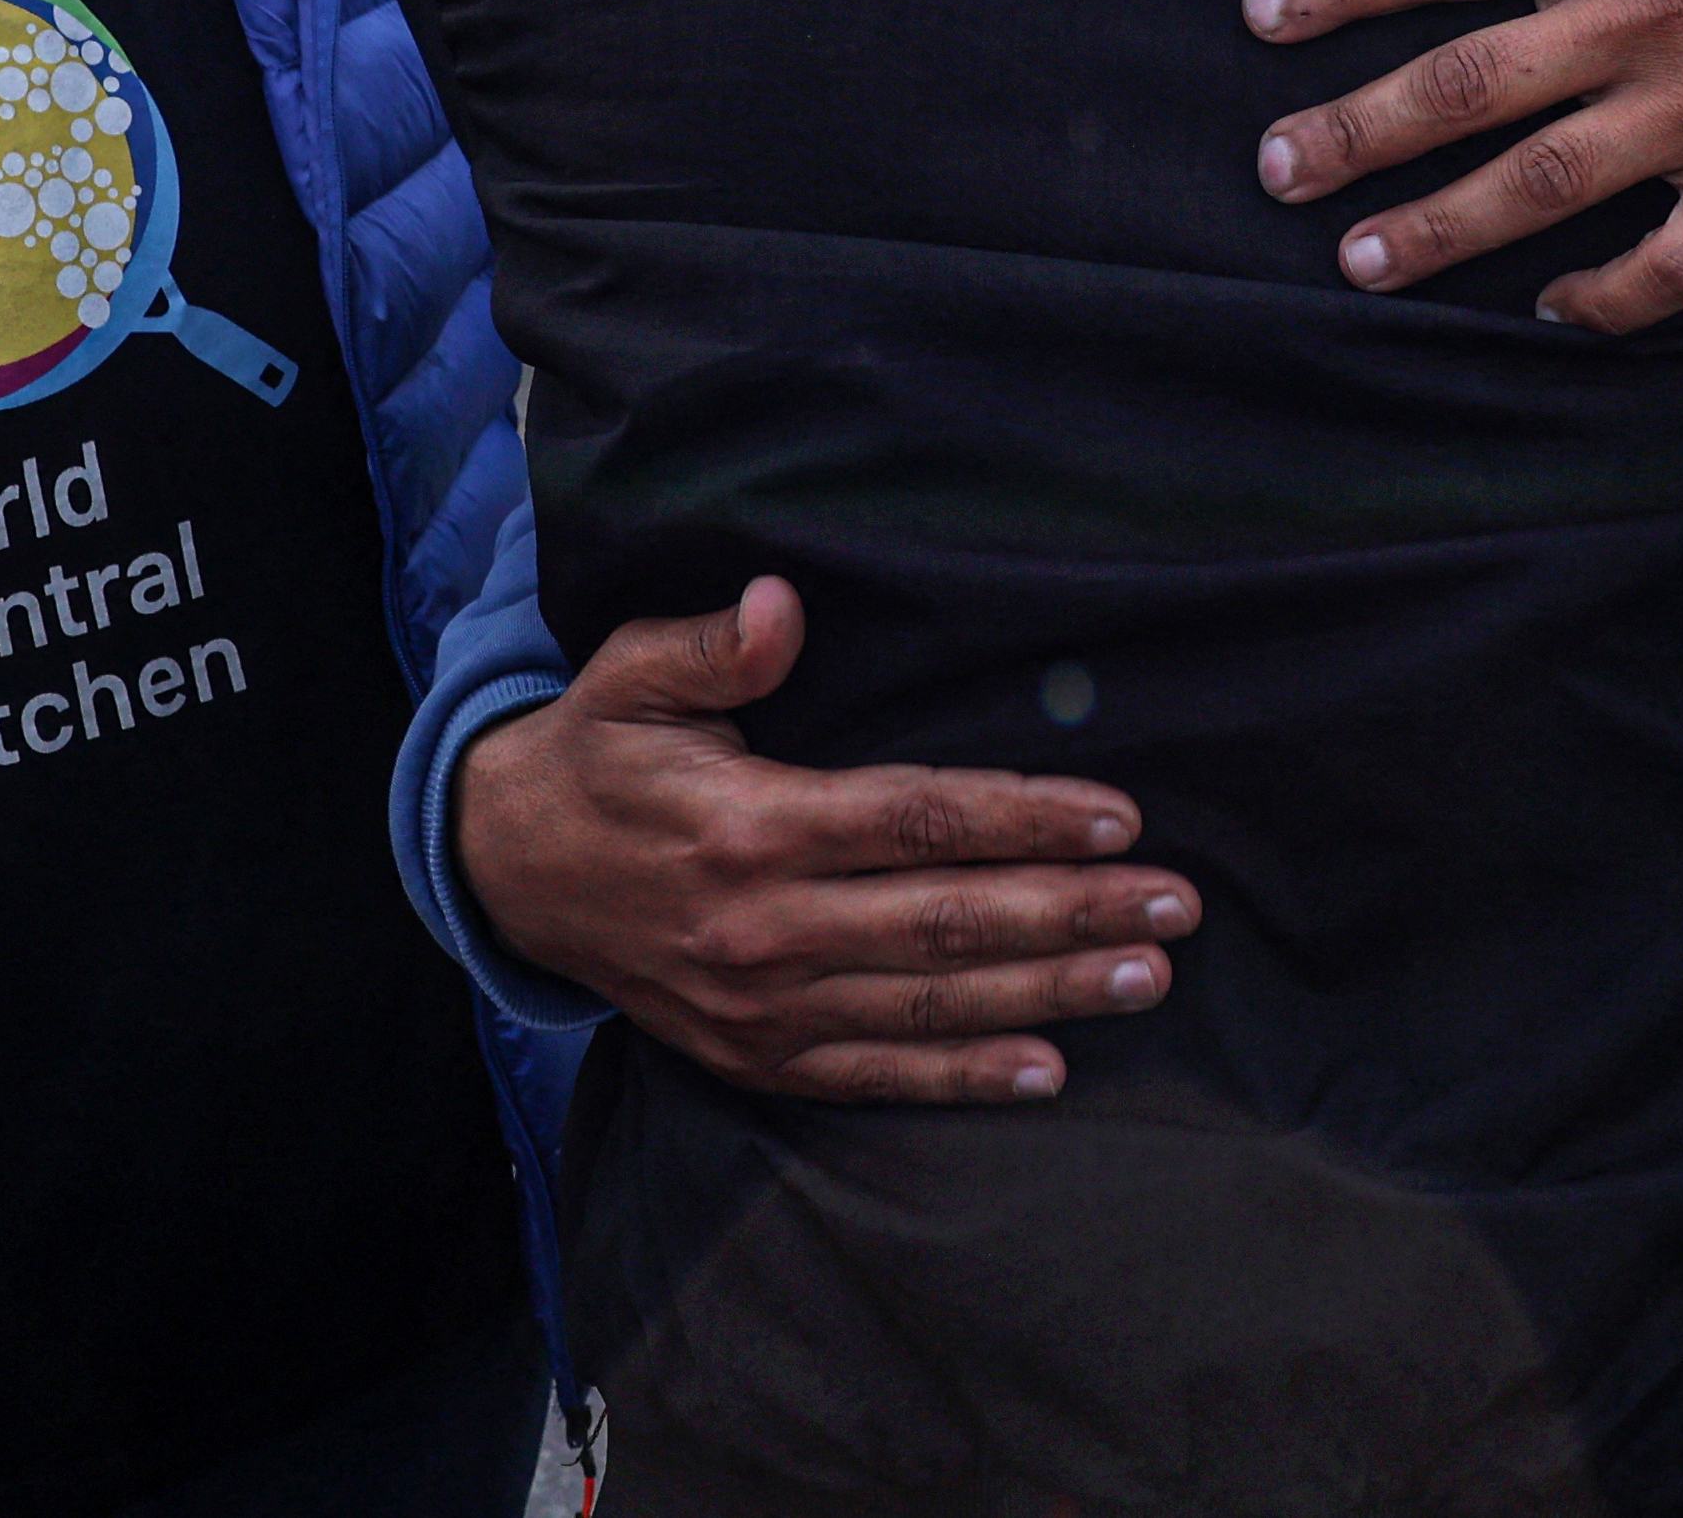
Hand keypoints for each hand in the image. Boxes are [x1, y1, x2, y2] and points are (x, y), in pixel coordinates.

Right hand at [451, 577, 1200, 1102]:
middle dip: (1072, 913)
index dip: (1023, 820)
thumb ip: (711, 647)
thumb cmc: (593, 756)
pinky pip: (876, 1073)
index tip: (1120, 819)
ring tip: (1147, 976)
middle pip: (947, 922)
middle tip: (1177, 907)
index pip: (915, 821)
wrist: (505, 872)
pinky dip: (963, 1078)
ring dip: (1049, 993)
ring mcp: (762, 1005)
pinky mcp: (756, 1056)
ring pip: (930, 1004)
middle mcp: (765, 927)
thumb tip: (782, 605)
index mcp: (750, 827)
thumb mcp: (626, 676)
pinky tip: (1049, 1069)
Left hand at [1244, 0, 1682, 331]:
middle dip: (1354, 130)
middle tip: (1274, 167)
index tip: (1261, 16)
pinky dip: (1604, 298)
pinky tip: (1552, 307)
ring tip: (1358, 259)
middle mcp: (1646, 20)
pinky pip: (1667, 266)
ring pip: (1539, 186)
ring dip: (1437, 230)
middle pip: (1465, 85)